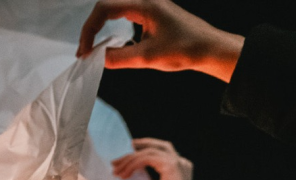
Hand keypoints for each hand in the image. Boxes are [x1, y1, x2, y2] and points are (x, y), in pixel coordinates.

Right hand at [77, 0, 244, 81]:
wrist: (211, 49)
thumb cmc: (186, 49)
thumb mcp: (147, 57)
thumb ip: (118, 58)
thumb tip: (97, 58)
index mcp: (144, 4)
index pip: (104, 9)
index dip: (89, 29)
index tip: (85, 50)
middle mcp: (146, 0)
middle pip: (106, 6)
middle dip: (91, 28)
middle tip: (84, 50)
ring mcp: (150, 6)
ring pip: (115, 9)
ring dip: (100, 27)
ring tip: (92, 48)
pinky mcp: (153, 14)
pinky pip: (125, 15)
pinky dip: (112, 28)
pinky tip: (110, 44)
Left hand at [112, 138, 193, 179]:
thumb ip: (145, 177)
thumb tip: (127, 171)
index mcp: (179, 167)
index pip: (160, 151)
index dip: (142, 149)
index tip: (125, 155)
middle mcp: (181, 161)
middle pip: (156, 146)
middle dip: (136, 148)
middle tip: (117, 157)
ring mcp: (178, 162)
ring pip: (148, 151)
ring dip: (129, 160)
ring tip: (115, 171)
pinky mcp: (171, 166)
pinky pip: (147, 158)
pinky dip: (133, 165)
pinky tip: (124, 175)